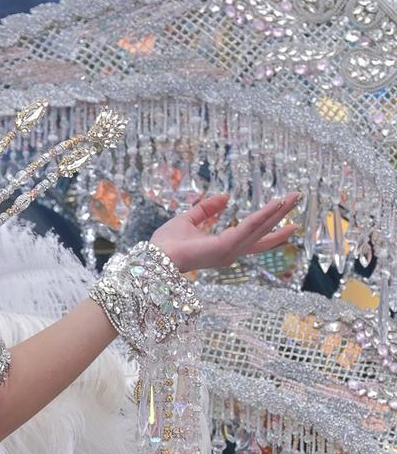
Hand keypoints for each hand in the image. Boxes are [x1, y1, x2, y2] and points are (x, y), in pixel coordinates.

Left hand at [149, 190, 299, 274]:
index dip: (271, 227)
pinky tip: (274, 205)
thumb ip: (206, 209)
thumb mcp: (189, 219)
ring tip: (293, 197)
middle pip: (263, 232)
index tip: (289, 220)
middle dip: (281, 216)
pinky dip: (262, 216)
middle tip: (298, 198)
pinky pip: (248, 228)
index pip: (254, 236)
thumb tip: (224, 197)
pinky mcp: (226, 246)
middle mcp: (232, 251)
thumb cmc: (167, 243)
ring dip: (277, 212)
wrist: (156, 256)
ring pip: (260, 228)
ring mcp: (231, 250)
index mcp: (225, 246)